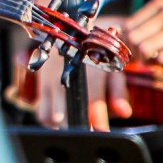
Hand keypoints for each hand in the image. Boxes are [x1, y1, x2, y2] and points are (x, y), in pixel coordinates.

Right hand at [29, 15, 131, 130]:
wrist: (72, 28)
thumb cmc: (96, 50)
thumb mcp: (112, 67)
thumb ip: (118, 91)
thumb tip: (124, 113)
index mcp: (84, 71)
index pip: (91, 102)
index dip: (97, 122)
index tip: (103, 134)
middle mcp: (62, 77)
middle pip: (64, 115)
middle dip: (76, 128)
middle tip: (88, 135)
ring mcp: (47, 80)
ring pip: (48, 116)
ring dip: (61, 126)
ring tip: (75, 128)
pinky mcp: (39, 83)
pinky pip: (39, 110)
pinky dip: (50, 120)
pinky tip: (63, 119)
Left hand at [126, 0, 162, 64]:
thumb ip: (153, 22)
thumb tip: (126, 37)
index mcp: (161, 3)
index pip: (128, 24)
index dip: (129, 41)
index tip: (137, 51)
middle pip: (133, 38)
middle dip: (137, 53)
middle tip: (148, 60)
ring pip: (145, 49)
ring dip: (150, 61)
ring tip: (162, 62)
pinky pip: (162, 58)